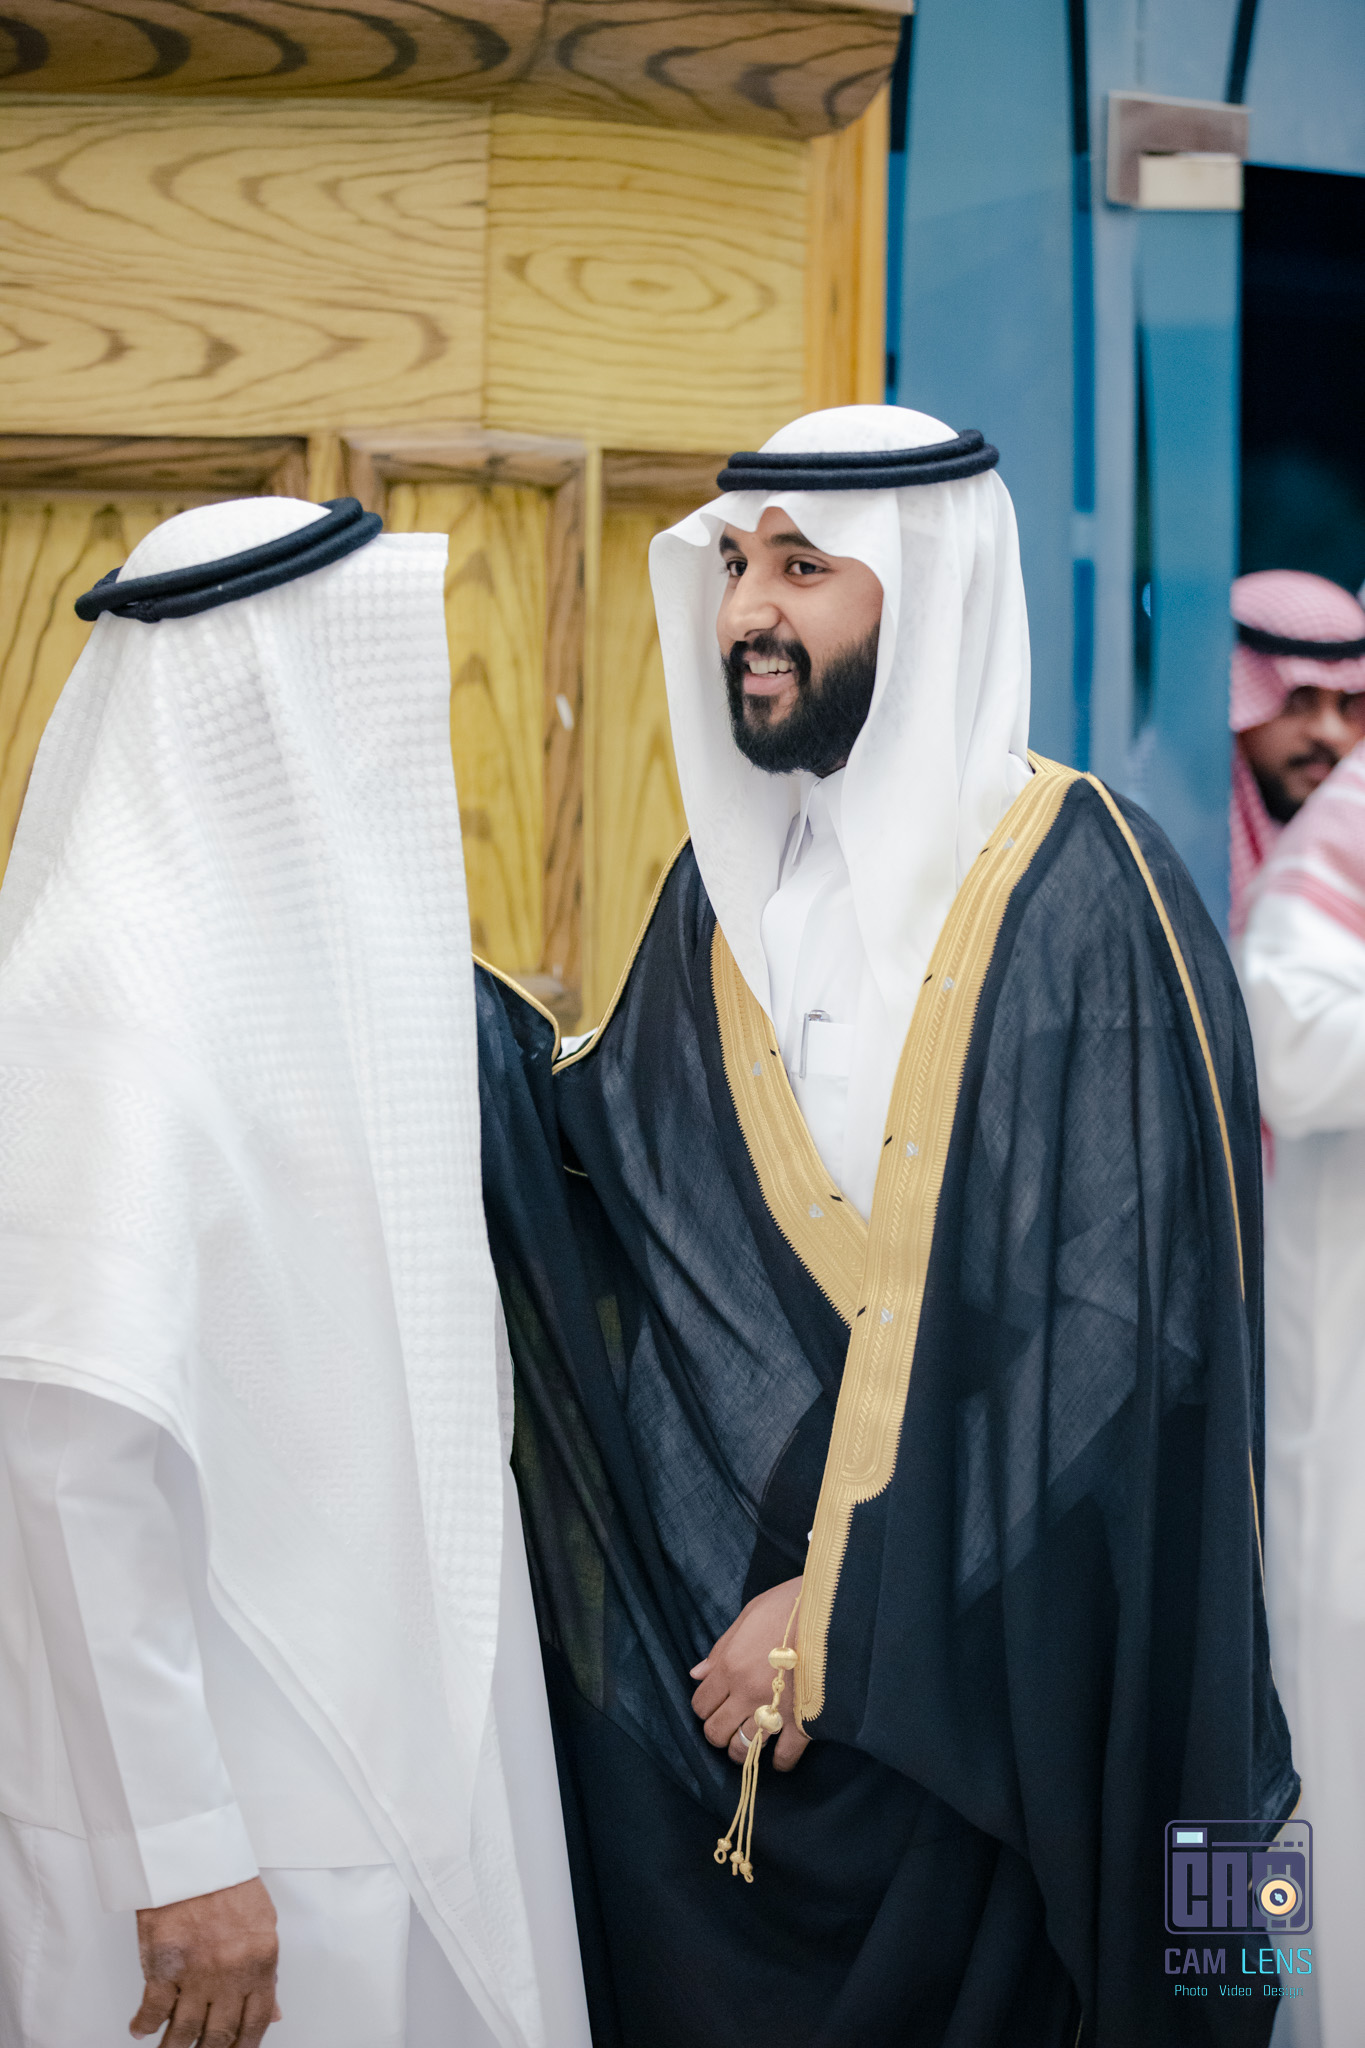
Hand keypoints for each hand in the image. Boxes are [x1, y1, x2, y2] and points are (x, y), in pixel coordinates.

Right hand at [130, 1876, 280, 2046]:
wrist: (193, 1853)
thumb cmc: (227, 1881)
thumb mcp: (262, 1923)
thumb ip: (266, 1971)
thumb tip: (273, 2011)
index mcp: (260, 1961)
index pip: (256, 2022)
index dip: (244, 2047)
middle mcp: (230, 1972)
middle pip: (219, 2035)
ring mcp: (196, 1972)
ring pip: (185, 2031)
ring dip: (175, 2047)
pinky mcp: (164, 1966)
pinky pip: (153, 2012)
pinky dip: (144, 2026)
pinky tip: (141, 2029)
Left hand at [690, 1575, 808, 1772]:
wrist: (834, 1610)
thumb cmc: (791, 1605)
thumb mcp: (749, 1614)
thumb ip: (721, 1648)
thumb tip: (697, 1674)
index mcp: (731, 1665)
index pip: (701, 1704)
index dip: (706, 1707)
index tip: (717, 1702)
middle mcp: (747, 1692)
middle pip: (716, 1732)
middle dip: (719, 1732)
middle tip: (731, 1723)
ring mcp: (775, 1709)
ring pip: (744, 1749)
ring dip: (743, 1749)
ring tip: (751, 1741)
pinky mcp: (803, 1720)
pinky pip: (785, 1756)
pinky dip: (780, 1762)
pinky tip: (778, 1757)